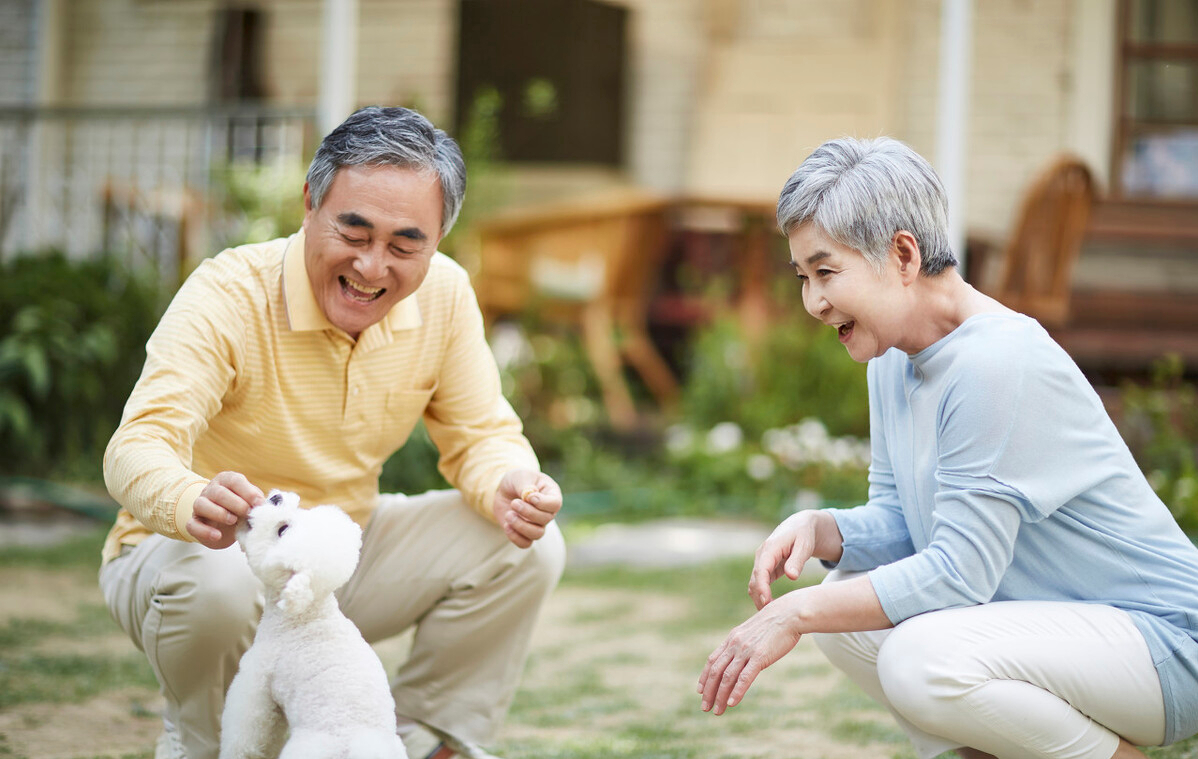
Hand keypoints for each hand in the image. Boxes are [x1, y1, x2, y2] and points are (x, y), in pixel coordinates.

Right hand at [186, 471, 264, 548]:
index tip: (259, 503)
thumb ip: (256, 502)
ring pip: (201, 504)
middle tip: (247, 512)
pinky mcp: (194, 522)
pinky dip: (204, 531)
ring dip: (218, 512)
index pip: (235, 481)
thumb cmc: (240, 511)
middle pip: (218, 492)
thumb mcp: (250, 503)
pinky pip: (192, 525)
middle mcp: (211, 490)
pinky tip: (217, 535)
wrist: (225, 528)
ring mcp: (200, 506)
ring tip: (233, 521)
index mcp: (227, 481)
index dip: (247, 491)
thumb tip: (264, 505)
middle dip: (235, 502)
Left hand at [492, 469, 561, 547]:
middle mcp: (547, 511)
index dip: (542, 503)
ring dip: (521, 526)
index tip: (529, 497)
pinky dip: (515, 537)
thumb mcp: (520, 476)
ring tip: (508, 514)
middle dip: (528, 512)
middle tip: (514, 503)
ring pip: (537, 534)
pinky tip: (506, 525)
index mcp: (551, 494)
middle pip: (545, 519)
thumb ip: (525, 485)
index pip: (555, 504)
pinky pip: (525, 543)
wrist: (504, 490)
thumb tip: (529, 496)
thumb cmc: (517, 480)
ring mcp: (537, 524)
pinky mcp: (525, 533)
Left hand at [698, 595, 803, 714]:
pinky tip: (731, 703)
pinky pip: (744, 677)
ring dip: (720, 696)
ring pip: (727, 677)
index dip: (705, 677)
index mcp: (733, 638)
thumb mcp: (754, 630)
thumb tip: (744, 653)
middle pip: (716, 671)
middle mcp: (735, 644)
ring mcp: (746, 650)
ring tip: (717, 711)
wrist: (790, 613)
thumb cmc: (776, 621)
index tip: (700, 691)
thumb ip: (745, 641)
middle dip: (709, 691)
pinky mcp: (760, 656)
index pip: (712, 660)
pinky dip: (736, 691)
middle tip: (705, 707)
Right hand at [748, 511, 818, 608]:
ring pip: (754, 583)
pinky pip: (760, 583)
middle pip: (754, 580)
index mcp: (770, 548)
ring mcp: (762, 562)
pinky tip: (773, 608)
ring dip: (759, 598)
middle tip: (770, 617)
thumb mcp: (805, 545)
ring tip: (771, 616)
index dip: (762, 588)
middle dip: (759, 598)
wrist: (800, 526)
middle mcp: (762, 555)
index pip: (761, 570)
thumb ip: (797, 560)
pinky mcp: (766, 568)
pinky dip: (763, 595)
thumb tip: (791, 576)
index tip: (767, 603)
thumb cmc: (804, 534)